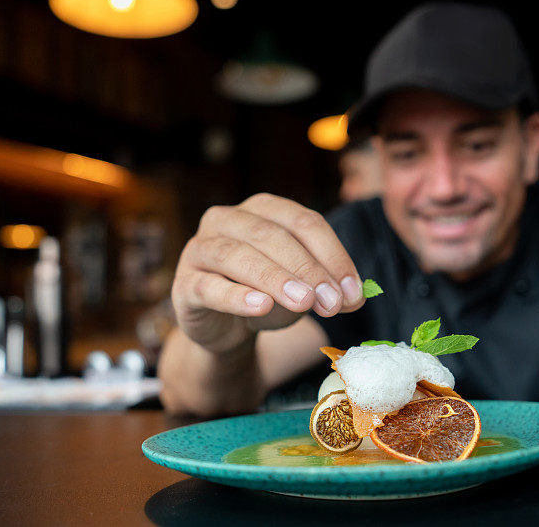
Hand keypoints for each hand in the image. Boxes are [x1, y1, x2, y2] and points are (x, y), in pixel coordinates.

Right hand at [171, 193, 364, 352]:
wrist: (226, 329)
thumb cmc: (268, 296)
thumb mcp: (302, 289)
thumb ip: (325, 289)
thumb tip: (354, 297)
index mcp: (263, 210)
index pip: (303, 222)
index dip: (333, 254)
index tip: (353, 292)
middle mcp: (228, 220)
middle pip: (271, 236)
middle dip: (307, 269)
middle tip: (332, 301)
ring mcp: (200, 249)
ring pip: (237, 256)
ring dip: (275, 278)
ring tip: (304, 302)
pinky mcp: (184, 284)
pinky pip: (208, 286)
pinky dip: (236, 296)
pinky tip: (260, 306)